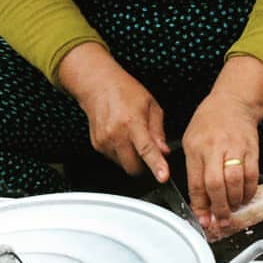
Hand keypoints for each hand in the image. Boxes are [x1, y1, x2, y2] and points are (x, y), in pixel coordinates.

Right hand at [58, 43, 169, 181]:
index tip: (162, 177)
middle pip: (133, 167)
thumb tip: (164, 151)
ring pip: (123, 165)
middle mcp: (116, 133)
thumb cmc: (125, 91)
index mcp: (132, 122)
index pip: (146, 149)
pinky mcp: (97, 145)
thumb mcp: (150, 105)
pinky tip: (121, 136)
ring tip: (131, 137)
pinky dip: (121, 153)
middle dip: (144, 166)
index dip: (156, 165)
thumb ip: (158, 131)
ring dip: (131, 158)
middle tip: (148, 152)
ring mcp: (104, 141)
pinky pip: (114, 159)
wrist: (98, 85)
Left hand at [181, 56, 262, 233]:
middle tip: (221, 221)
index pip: (196, 182)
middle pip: (216, 184)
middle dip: (219, 207)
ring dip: (234, 202)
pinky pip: (252, 175)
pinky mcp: (252, 149)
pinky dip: (248, 191)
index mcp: (196, 147)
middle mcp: (215, 148)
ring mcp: (235, 148)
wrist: (233, 102)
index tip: (203, 220)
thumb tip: (199, 201)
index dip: (200, 205)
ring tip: (232, 210)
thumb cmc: (209, 122)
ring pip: (236, 182)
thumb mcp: (191, 141)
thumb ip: (193, 169)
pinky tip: (244, 197)